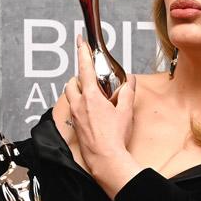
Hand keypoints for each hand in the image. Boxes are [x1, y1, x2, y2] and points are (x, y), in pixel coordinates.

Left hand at [62, 34, 136, 168]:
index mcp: (91, 97)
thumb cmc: (114, 138)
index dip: (82, 53)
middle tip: (93, 79)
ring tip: (93, 96)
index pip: (84, 68)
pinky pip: (73, 109)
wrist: (106, 159)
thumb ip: (127, 93)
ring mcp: (75, 116)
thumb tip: (130, 80)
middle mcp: (79, 105)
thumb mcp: (125, 111)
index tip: (80, 42)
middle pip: (72, 83)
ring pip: (70, 96)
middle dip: (79, 77)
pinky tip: (92, 113)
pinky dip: (79, 105)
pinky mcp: (75, 126)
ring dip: (77, 91)